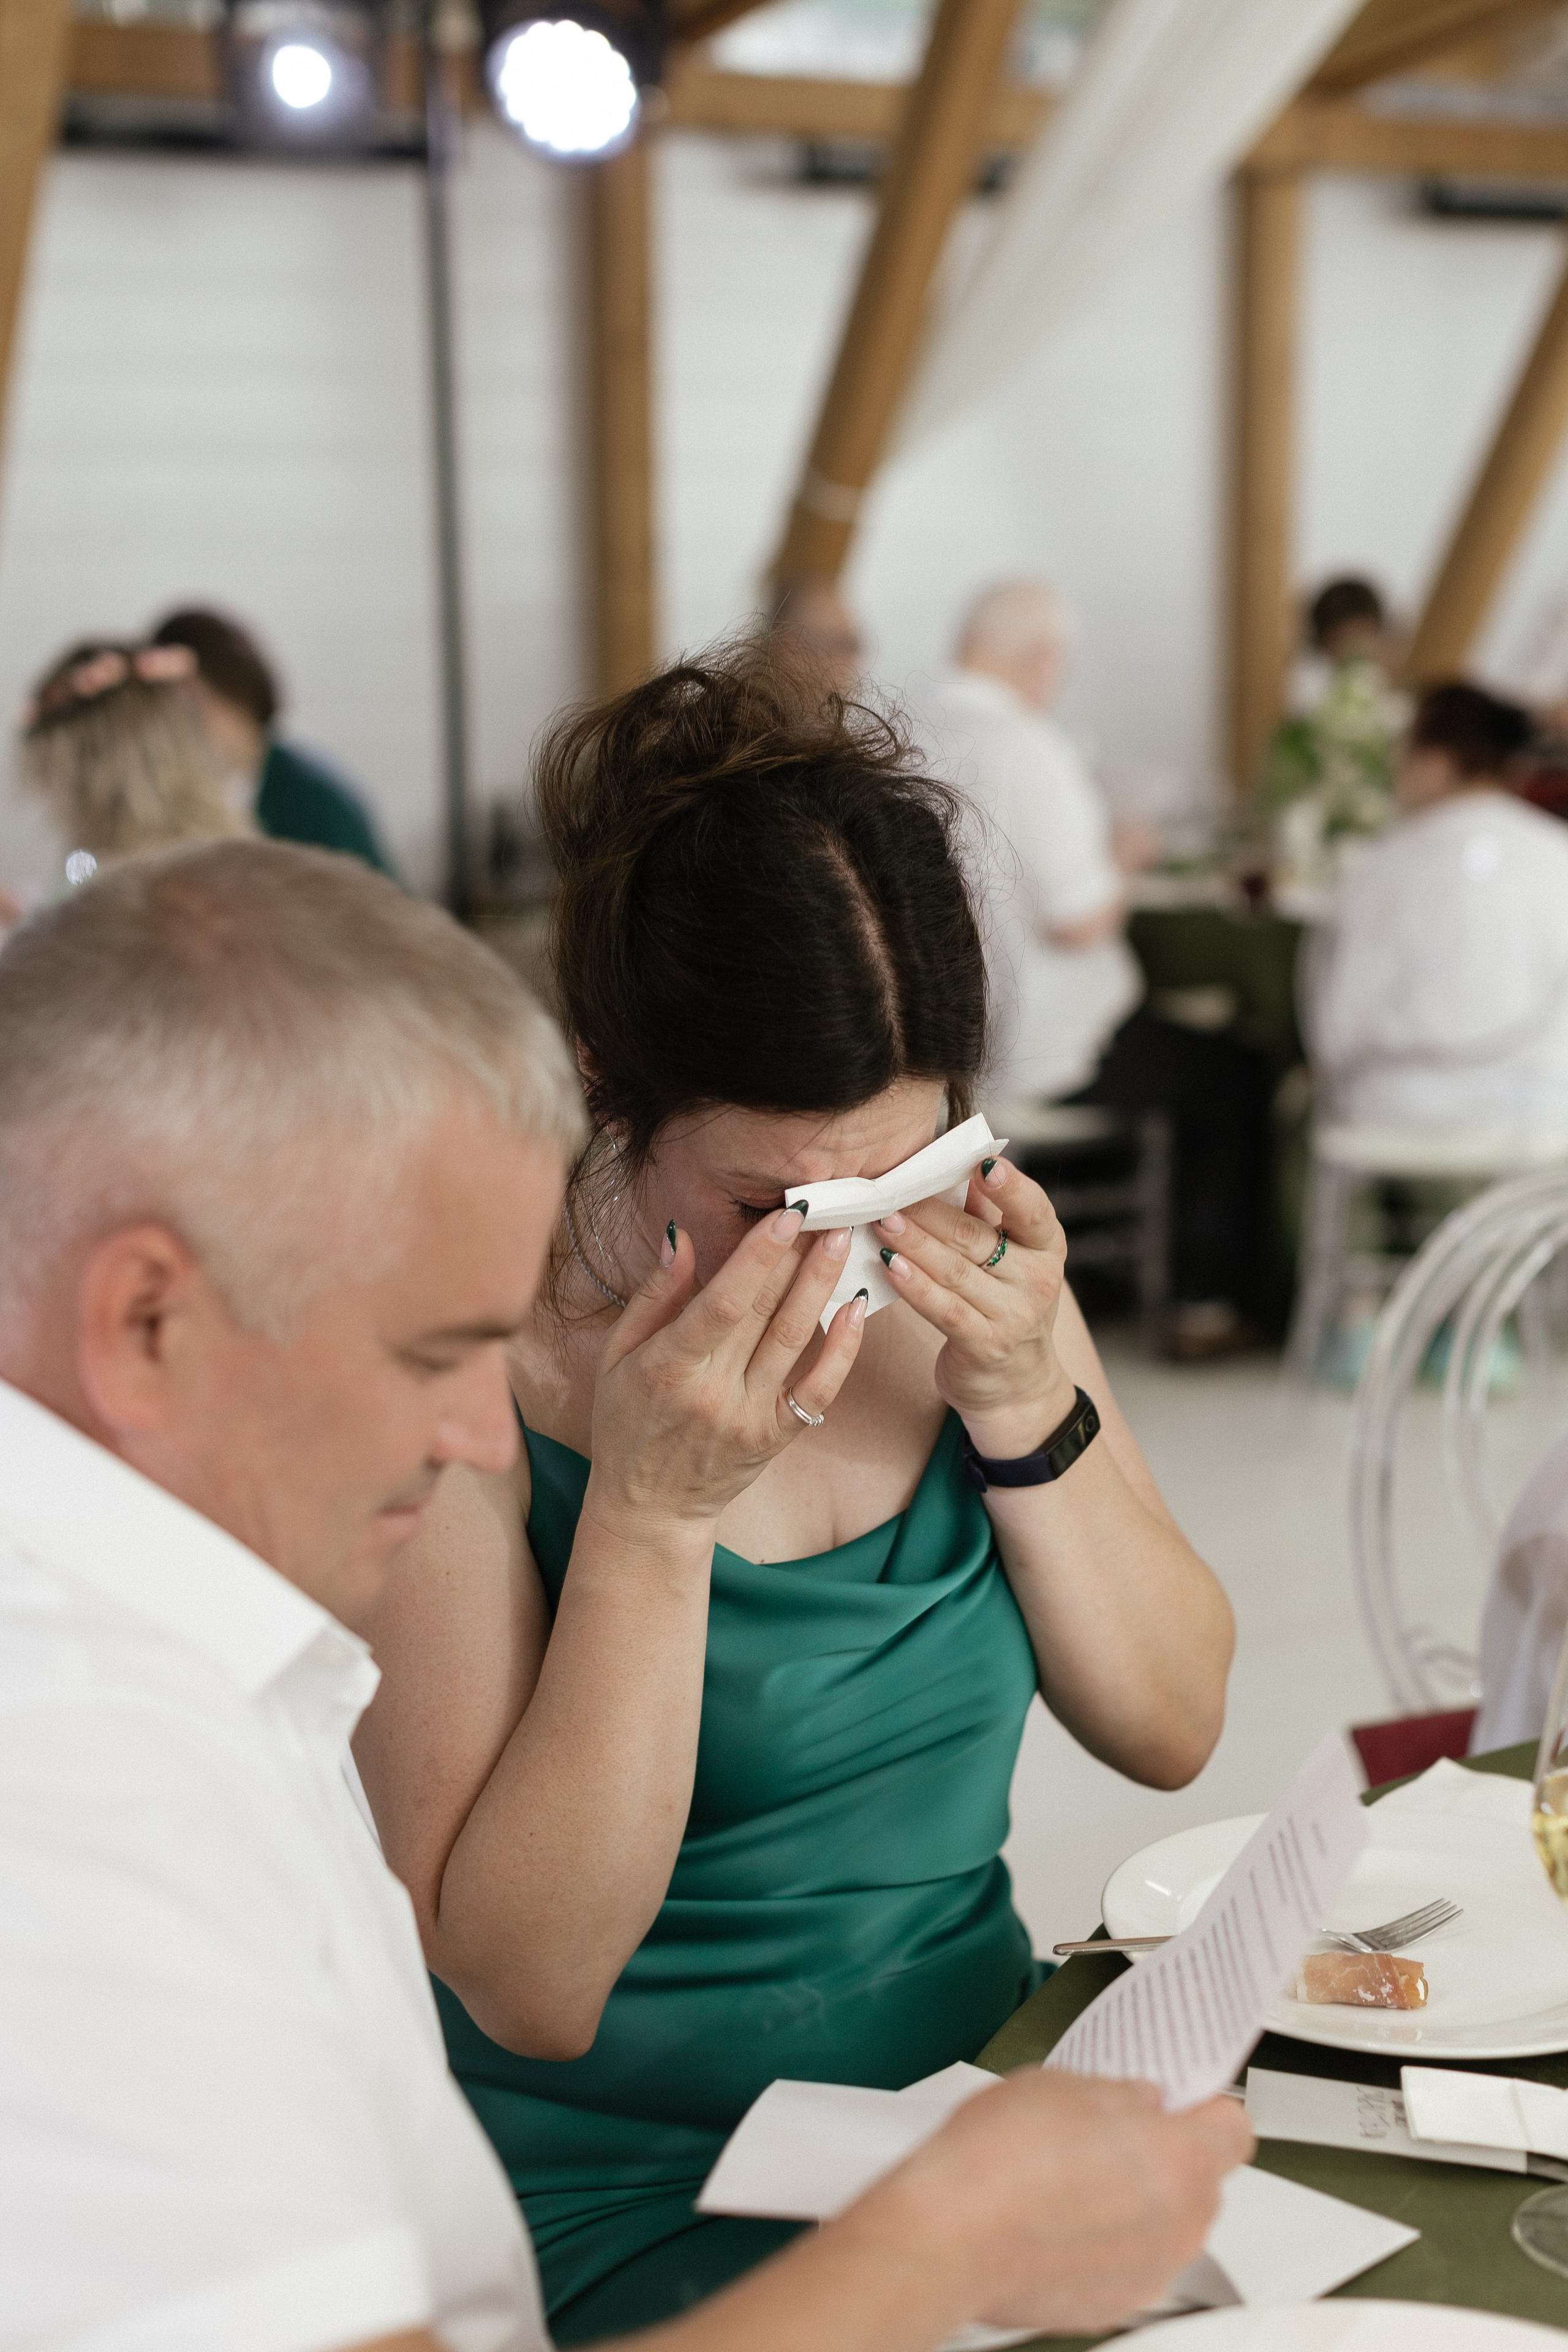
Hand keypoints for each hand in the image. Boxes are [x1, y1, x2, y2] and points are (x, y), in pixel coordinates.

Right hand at [584, 1208, 864, 1539]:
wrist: (650, 1506)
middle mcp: (712, 1392)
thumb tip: (685, 1237)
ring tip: (843, 1239)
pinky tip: (856, 1308)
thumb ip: (654, 1296)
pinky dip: (842, 1348)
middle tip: (828, 1207)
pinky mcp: (776, 1436)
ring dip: (822, 1285)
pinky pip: (819, 1389)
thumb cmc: (627, 1422)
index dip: (758, 1255)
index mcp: (667, 1366)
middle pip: (764, 1312)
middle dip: (797, 1255)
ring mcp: (749, 1417)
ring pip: (795, 1341)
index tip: (786, 1213)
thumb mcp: (618, 1355)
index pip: (722, 1302)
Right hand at [843, 2070, 1251, 2337]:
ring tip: (1072, 2175)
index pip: (1234, 2126)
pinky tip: (1057, 2215)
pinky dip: (1106, 2241)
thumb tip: (1135, 2101)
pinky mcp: (1111, 2306)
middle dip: (1165, 2154)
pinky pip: (1130, 2261)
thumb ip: (1120, 2094)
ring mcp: (1147, 2274)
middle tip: (1111, 2131)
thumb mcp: (1062, 2084)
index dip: (1202, 2106)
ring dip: (1136, 2201)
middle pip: (1201, 2180)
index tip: (1177, 2099)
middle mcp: (1178, 2228)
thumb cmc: (998, 2162)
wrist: (947, 2237)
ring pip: (1165, 2224)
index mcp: (1180, 2162)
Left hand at [874, 1157, 1074, 1455]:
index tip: (984, 1163)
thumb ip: (990, 1214)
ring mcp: (1012, 1315)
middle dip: (930, 1211)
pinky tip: (889, 1265)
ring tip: (882, 1221)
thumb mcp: (1013, 1258)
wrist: (1017, 1383)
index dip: (1011, 1187)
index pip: (1033, 1211)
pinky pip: (943, 1309)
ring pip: (955, 1271)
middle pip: (977, 1238)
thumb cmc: (1007, 1304)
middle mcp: (1036, 1280)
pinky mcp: (983, 1344)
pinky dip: (914, 1286)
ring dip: (914, 1244)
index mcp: (1046, 1247)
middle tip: (891, 1190)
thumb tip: (961, 1165)